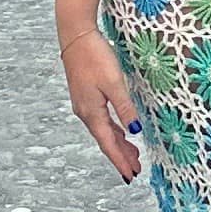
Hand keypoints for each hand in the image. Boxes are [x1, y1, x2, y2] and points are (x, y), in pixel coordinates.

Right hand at [61, 25, 144, 179]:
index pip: (108, 144)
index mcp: (92, 112)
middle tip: (135, 170)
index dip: (120, 161)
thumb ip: (124, 107)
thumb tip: (135, 130)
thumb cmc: (94, 56)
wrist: (75, 36)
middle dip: (120, 156)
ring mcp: (85, 104)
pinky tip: (121, 132)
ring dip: (118, 144)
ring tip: (133, 156)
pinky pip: (101, 120)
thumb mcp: (114, 83)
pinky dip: (113, 130)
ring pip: (104, 131)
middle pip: (106, 140)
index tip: (130, 175)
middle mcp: (86, 112)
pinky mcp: (86, 95)